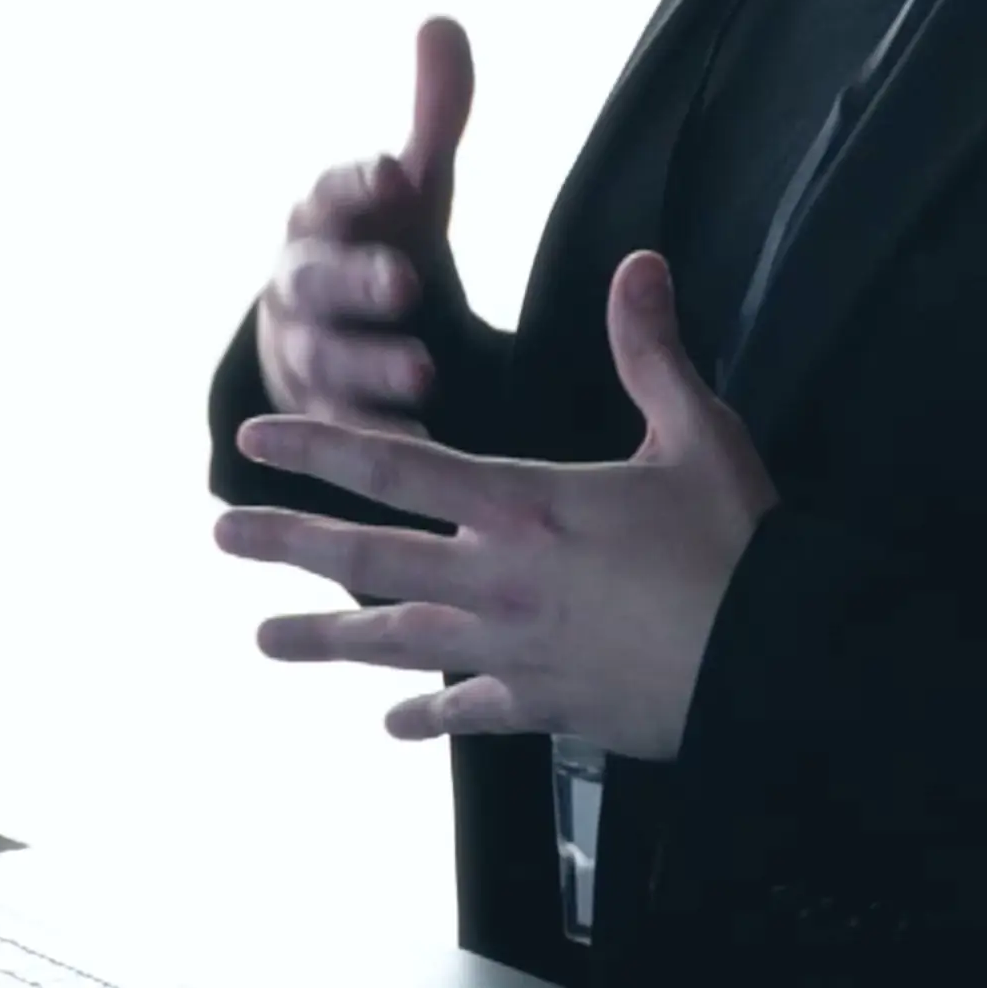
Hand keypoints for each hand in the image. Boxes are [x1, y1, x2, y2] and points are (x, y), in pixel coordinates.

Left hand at [216, 251, 777, 761]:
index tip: (255, 435)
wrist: (768, 657)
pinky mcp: (544, 702)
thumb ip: (651, 350)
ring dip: (326, 641)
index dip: (320, 448)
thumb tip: (640, 265)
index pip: (399, 467)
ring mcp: (514, 648)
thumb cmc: (737, 541)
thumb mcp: (697, 432)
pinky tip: (391, 722)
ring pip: (398, 642)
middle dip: (290, 542)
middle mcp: (501, 578)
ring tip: (260, 642)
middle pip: (372, 557)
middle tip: (219, 534)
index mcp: (527, 504)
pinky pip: (468, 710)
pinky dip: (428, 715)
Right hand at [255, 17, 474, 434]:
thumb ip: (433, 115)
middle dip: (357, 281)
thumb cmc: (378, 245)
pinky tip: (418, 439)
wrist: (329, 339)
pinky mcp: (322, 415)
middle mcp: (298, 283)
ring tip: (424, 372)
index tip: (398, 172)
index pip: (329, 193)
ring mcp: (304, 352)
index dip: (358, 184)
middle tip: (407, 283)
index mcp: (320, 218)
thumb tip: (441, 19)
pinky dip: (373, 435)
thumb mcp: (410, 190)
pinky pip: (342, 429)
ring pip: (327, 359)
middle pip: (318, 279)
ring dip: (371, 367)